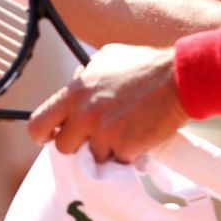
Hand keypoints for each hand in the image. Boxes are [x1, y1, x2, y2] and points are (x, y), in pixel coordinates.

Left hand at [28, 43, 188, 163]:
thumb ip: (87, 74)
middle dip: (79, 145)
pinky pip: (117, 162)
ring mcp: (103, 132)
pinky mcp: (123, 147)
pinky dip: (127, 156)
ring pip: (93, 157)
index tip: (50, 137)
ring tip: (125, 133)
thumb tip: (76, 79)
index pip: (39, 121)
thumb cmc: (148, 66)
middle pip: (64, 146)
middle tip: (96, 137)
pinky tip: (138, 139)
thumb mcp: (108, 58)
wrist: (181, 78)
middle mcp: (84, 113)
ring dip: (106, 151)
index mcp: (76, 91)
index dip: (43, 134)